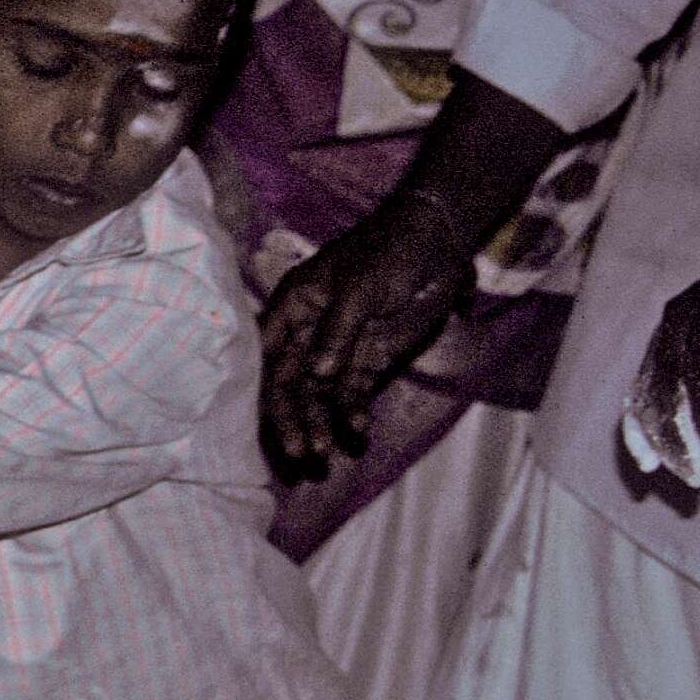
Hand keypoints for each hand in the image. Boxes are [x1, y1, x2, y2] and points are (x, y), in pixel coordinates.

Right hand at [261, 197, 482, 472]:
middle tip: (298, 452)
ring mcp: (338, 349)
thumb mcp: (359, 286)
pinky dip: (352, 412)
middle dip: (290, 418)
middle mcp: (307, 333)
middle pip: (288, 383)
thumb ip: (337, 331)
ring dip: (317, 423)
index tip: (263, 422)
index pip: (265, 354)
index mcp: (293, 307)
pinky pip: (353, 393)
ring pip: (316, 395)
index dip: (259, 388)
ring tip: (322, 455)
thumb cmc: (389, 252)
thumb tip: (317, 375)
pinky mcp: (368, 361)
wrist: (439, 243)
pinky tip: (357, 429)